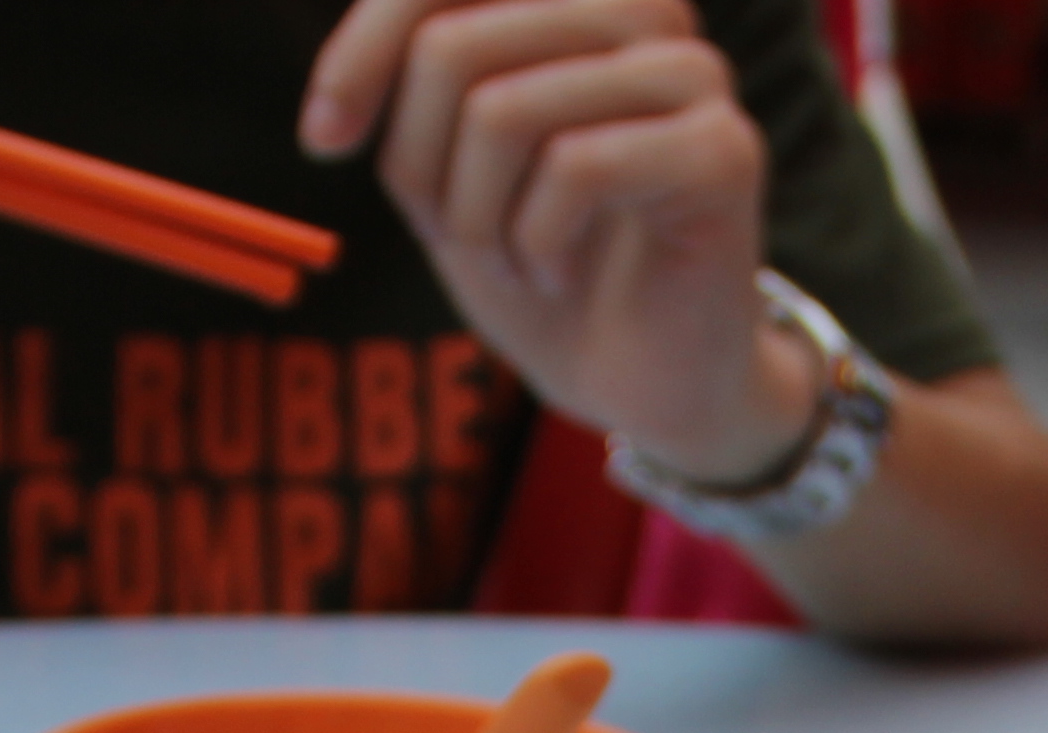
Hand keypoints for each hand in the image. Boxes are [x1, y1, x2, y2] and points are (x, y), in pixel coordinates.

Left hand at [298, 0, 808, 484]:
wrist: (644, 379)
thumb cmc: (544, 263)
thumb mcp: (445, 166)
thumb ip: (407, 90)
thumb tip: (332, 104)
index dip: (363, 50)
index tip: (324, 139)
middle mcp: (641, 7)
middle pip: (454, 46)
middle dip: (418, 161)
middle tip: (447, 232)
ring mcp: (691, 74)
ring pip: (506, 110)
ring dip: (476, 216)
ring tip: (508, 260)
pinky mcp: (723, 150)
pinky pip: (575, 168)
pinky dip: (537, 242)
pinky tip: (556, 273)